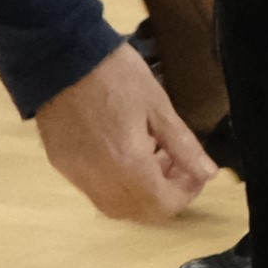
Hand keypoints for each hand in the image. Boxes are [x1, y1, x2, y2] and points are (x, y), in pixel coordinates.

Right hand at [35, 42, 214, 220]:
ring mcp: (75, 173)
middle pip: (139, 212)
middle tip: (178, 164)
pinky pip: (93, 189)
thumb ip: (184, 145)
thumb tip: (208, 172)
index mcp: (126, 163)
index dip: (187, 193)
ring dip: (141, 192)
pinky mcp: (61, 164)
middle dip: (165, 195)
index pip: (163, 204)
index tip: (197, 171)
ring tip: (155, 156)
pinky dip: (117, 184)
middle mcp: (98, 178)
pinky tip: (127, 154)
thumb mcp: (158, 106)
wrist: (58, 56)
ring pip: (114, 205)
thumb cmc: (115, 75)